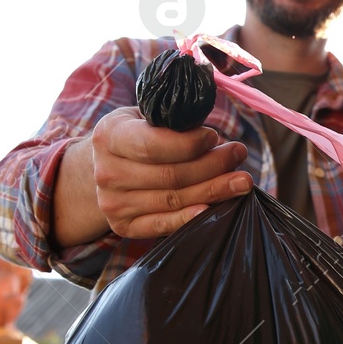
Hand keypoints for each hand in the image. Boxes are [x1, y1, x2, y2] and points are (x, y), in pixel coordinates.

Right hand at [77, 107, 251, 240]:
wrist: (101, 167)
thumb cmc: (134, 135)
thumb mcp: (142, 117)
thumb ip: (170, 122)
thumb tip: (212, 137)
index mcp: (109, 136)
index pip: (152, 145)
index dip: (188, 144)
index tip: (214, 136)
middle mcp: (106, 172)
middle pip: (170, 175)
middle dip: (212, 166)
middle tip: (240, 154)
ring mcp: (112, 203)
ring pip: (173, 199)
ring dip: (212, 190)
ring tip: (240, 180)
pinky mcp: (123, 226)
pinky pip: (163, 224)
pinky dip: (189, 218)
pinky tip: (211, 208)